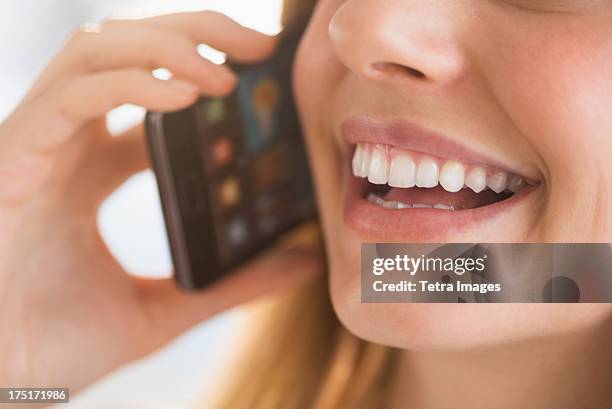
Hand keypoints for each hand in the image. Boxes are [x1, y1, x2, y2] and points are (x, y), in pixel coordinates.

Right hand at [0, 11, 319, 393]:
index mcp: (91, 170)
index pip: (147, 91)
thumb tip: (304, 259)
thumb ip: (232, 282)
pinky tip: (184, 96)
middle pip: (123, 50)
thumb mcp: (165, 309)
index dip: (201, 69)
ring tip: (227, 73)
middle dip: (192, 32)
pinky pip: (69, 97)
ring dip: (165, 46)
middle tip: (259, 44)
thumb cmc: (54, 348)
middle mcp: (63, 146)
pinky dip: (129, 85)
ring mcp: (34, 146)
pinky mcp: (9, 161)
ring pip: (93, 52)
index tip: (261, 71)